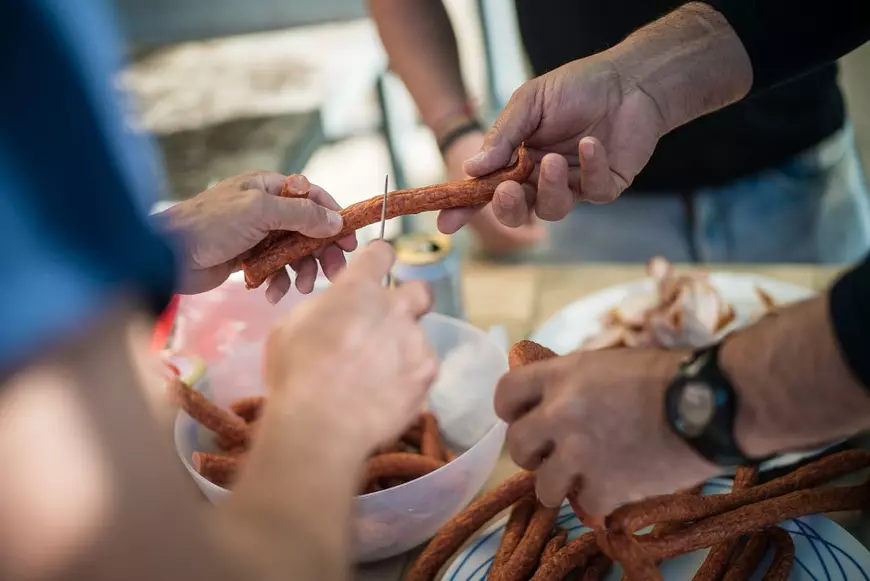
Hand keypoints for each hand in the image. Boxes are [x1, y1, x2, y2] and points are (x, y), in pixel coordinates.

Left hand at [156, 171, 357, 300]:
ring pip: (294, 253)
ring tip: (300, 288)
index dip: (334, 218)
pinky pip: (275, 270)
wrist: (168, 256)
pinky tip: (271, 294)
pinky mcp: (248, 260)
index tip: (349, 240)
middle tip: (334, 273)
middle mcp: (266, 209)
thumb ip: (301, 214)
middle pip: (309, 229)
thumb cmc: (211, 224)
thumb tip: (336, 220)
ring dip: (301, 271)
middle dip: (322, 252)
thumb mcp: (260, 211)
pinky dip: (278, 282)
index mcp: (269, 187)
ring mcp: (258, 235)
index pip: (313, 198)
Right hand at [263, 241, 437, 452]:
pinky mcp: (428, 373)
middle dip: (409, 304)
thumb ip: (322, 312)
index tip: (375, 272)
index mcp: (357, 289)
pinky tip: (386, 396)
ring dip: (402, 351)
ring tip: (376, 378)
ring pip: (417, 337)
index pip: (380, 253)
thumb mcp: (289, 329)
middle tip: (388, 327)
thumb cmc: (296, 375)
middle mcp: (394, 308)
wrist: (321, 426)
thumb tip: (332, 314)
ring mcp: (416, 340)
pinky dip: (408, 380)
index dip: (378, 261)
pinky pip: (423, 369)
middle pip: (420, 291)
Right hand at [438, 55, 665, 232]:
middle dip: (509, 207)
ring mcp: (574, 185)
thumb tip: (471, 168)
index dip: (465, 208)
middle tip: (508, 190)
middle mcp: (542, 177)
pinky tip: (591, 143)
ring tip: (555, 160)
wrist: (629, 79)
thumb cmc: (577, 87)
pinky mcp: (605, 186)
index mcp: (518, 159)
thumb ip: (502, 136)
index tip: (446, 222)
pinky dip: (590, 167)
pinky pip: (593, 193)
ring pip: (554, 209)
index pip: (487, 190)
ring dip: (550, 187)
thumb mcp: (530, 102)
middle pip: (518, 210)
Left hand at [495, 348, 717, 515]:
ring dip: (562, 484)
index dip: (511, 410)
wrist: (709, 403)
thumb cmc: (668, 375)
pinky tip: (616, 490)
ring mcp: (580, 452)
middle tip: (555, 454)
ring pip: (543, 485)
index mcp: (562, 376)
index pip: (505, 394)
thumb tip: (553, 399)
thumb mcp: (608, 363)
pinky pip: (585, 507)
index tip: (524, 418)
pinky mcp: (606, 486)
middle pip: (517, 445)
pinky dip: (600, 503)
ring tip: (585, 478)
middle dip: (533, 453)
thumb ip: (573, 381)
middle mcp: (561, 413)